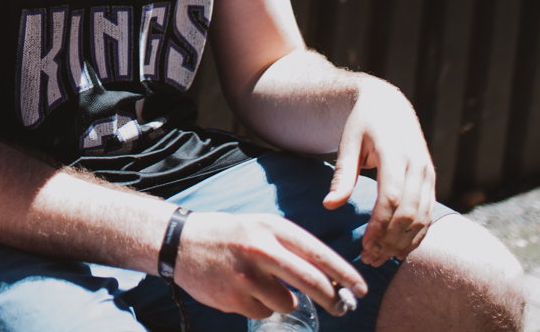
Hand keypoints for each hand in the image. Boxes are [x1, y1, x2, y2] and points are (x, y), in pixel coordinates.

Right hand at [173, 211, 367, 318]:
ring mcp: (246, 275)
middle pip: (311, 282)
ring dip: (284, 300)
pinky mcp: (233, 297)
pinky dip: (260, 306)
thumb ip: (290, 248)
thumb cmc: (227, 235)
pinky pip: (264, 311)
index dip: (344, 274)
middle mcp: (260, 249)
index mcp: (270, 228)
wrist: (178, 242)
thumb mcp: (259, 228)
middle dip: (333, 299)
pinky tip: (242, 291)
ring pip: (288, 302)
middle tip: (341, 307)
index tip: (360, 288)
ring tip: (261, 286)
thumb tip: (328, 278)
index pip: (318, 253)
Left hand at [323, 81, 435, 265]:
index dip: (380, 224)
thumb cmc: (362, 124)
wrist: (388, 105)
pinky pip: (429, 213)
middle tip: (370, 259)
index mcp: (395, 153)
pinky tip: (400, 250)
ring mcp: (428, 174)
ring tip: (381, 259)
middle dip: (390, 239)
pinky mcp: (431, 181)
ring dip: (404, 241)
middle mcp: (417, 165)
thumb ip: (342, 174)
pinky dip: (417, 234)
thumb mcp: (347, 142)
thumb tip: (329, 206)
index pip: (392, 197)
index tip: (365, 245)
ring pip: (422, 216)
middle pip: (409, 212)